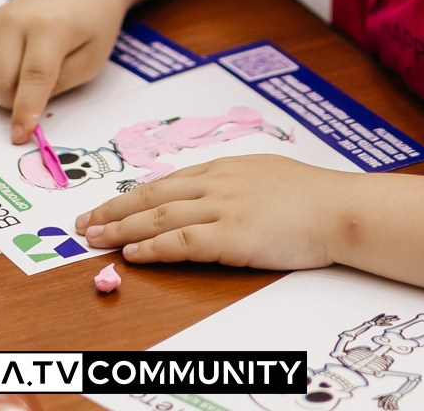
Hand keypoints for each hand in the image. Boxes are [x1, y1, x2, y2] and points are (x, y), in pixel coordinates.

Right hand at [0, 0, 126, 140]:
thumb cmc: (93, 27)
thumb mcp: (90, 62)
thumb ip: (58, 86)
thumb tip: (25, 111)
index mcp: (50, 27)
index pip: (33, 76)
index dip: (25, 110)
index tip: (20, 135)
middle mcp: (16, 20)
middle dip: (12, 102)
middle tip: (36, 99)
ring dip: (5, 90)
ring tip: (32, 74)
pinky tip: (19, 62)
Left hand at [77, 155, 346, 266]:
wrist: (339, 209)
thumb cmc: (312, 196)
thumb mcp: (265, 174)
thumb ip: (234, 183)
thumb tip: (211, 192)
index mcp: (223, 168)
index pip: (165, 182)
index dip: (131, 197)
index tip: (106, 207)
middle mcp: (216, 184)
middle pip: (151, 197)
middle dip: (113, 211)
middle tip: (84, 224)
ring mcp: (222, 209)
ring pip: (158, 218)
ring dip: (121, 230)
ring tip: (94, 240)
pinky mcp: (232, 236)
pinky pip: (182, 243)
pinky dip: (153, 249)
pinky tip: (132, 255)